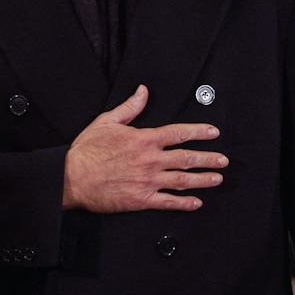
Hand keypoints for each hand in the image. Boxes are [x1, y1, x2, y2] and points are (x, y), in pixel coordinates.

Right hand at [62, 86, 226, 212]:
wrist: (71, 177)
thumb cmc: (86, 151)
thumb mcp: (106, 121)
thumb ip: (129, 107)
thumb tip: (143, 91)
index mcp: (143, 139)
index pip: (179, 133)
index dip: (199, 132)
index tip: (213, 132)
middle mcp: (150, 160)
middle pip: (187, 158)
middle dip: (208, 158)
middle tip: (223, 160)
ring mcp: (148, 181)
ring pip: (183, 180)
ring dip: (203, 180)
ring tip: (217, 179)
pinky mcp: (141, 200)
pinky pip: (168, 202)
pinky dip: (184, 203)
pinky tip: (195, 203)